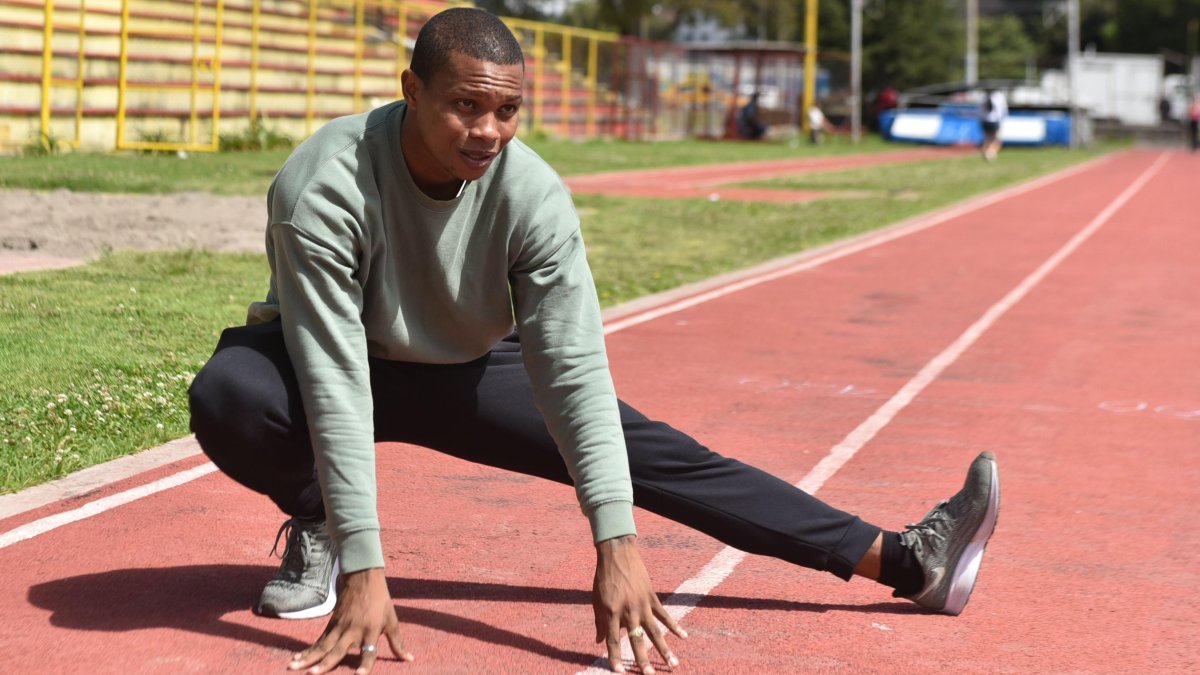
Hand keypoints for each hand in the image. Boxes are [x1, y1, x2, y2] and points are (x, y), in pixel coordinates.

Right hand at [288, 568, 412, 673]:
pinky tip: (296, 659)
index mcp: (371, 630)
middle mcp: (353, 631)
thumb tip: (409, 659)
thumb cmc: (381, 601)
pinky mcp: (331, 625)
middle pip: (337, 651)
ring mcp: (339, 627)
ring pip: (322, 646)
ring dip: (307, 658)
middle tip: (312, 674)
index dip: (365, 664)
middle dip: (324, 664)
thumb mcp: (392, 621)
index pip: (368, 651)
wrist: (363, 578)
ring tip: (292, 667)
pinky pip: (318, 641)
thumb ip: (398, 643)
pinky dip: (307, 651)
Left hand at [593, 535, 686, 672]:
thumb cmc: (604, 578)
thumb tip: (599, 642)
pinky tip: (684, 637)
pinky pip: (664, 615)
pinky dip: (674, 626)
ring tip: (673, 664)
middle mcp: (628, 610)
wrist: (617, 554)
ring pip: (655, 631)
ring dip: (665, 649)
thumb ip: (599, 622)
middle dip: (642, 659)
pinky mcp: (652, 597)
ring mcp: (642, 604)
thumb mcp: (596, 600)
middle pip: (637, 639)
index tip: (618, 672)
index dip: (615, 656)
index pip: (613, 639)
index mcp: (611, 612)